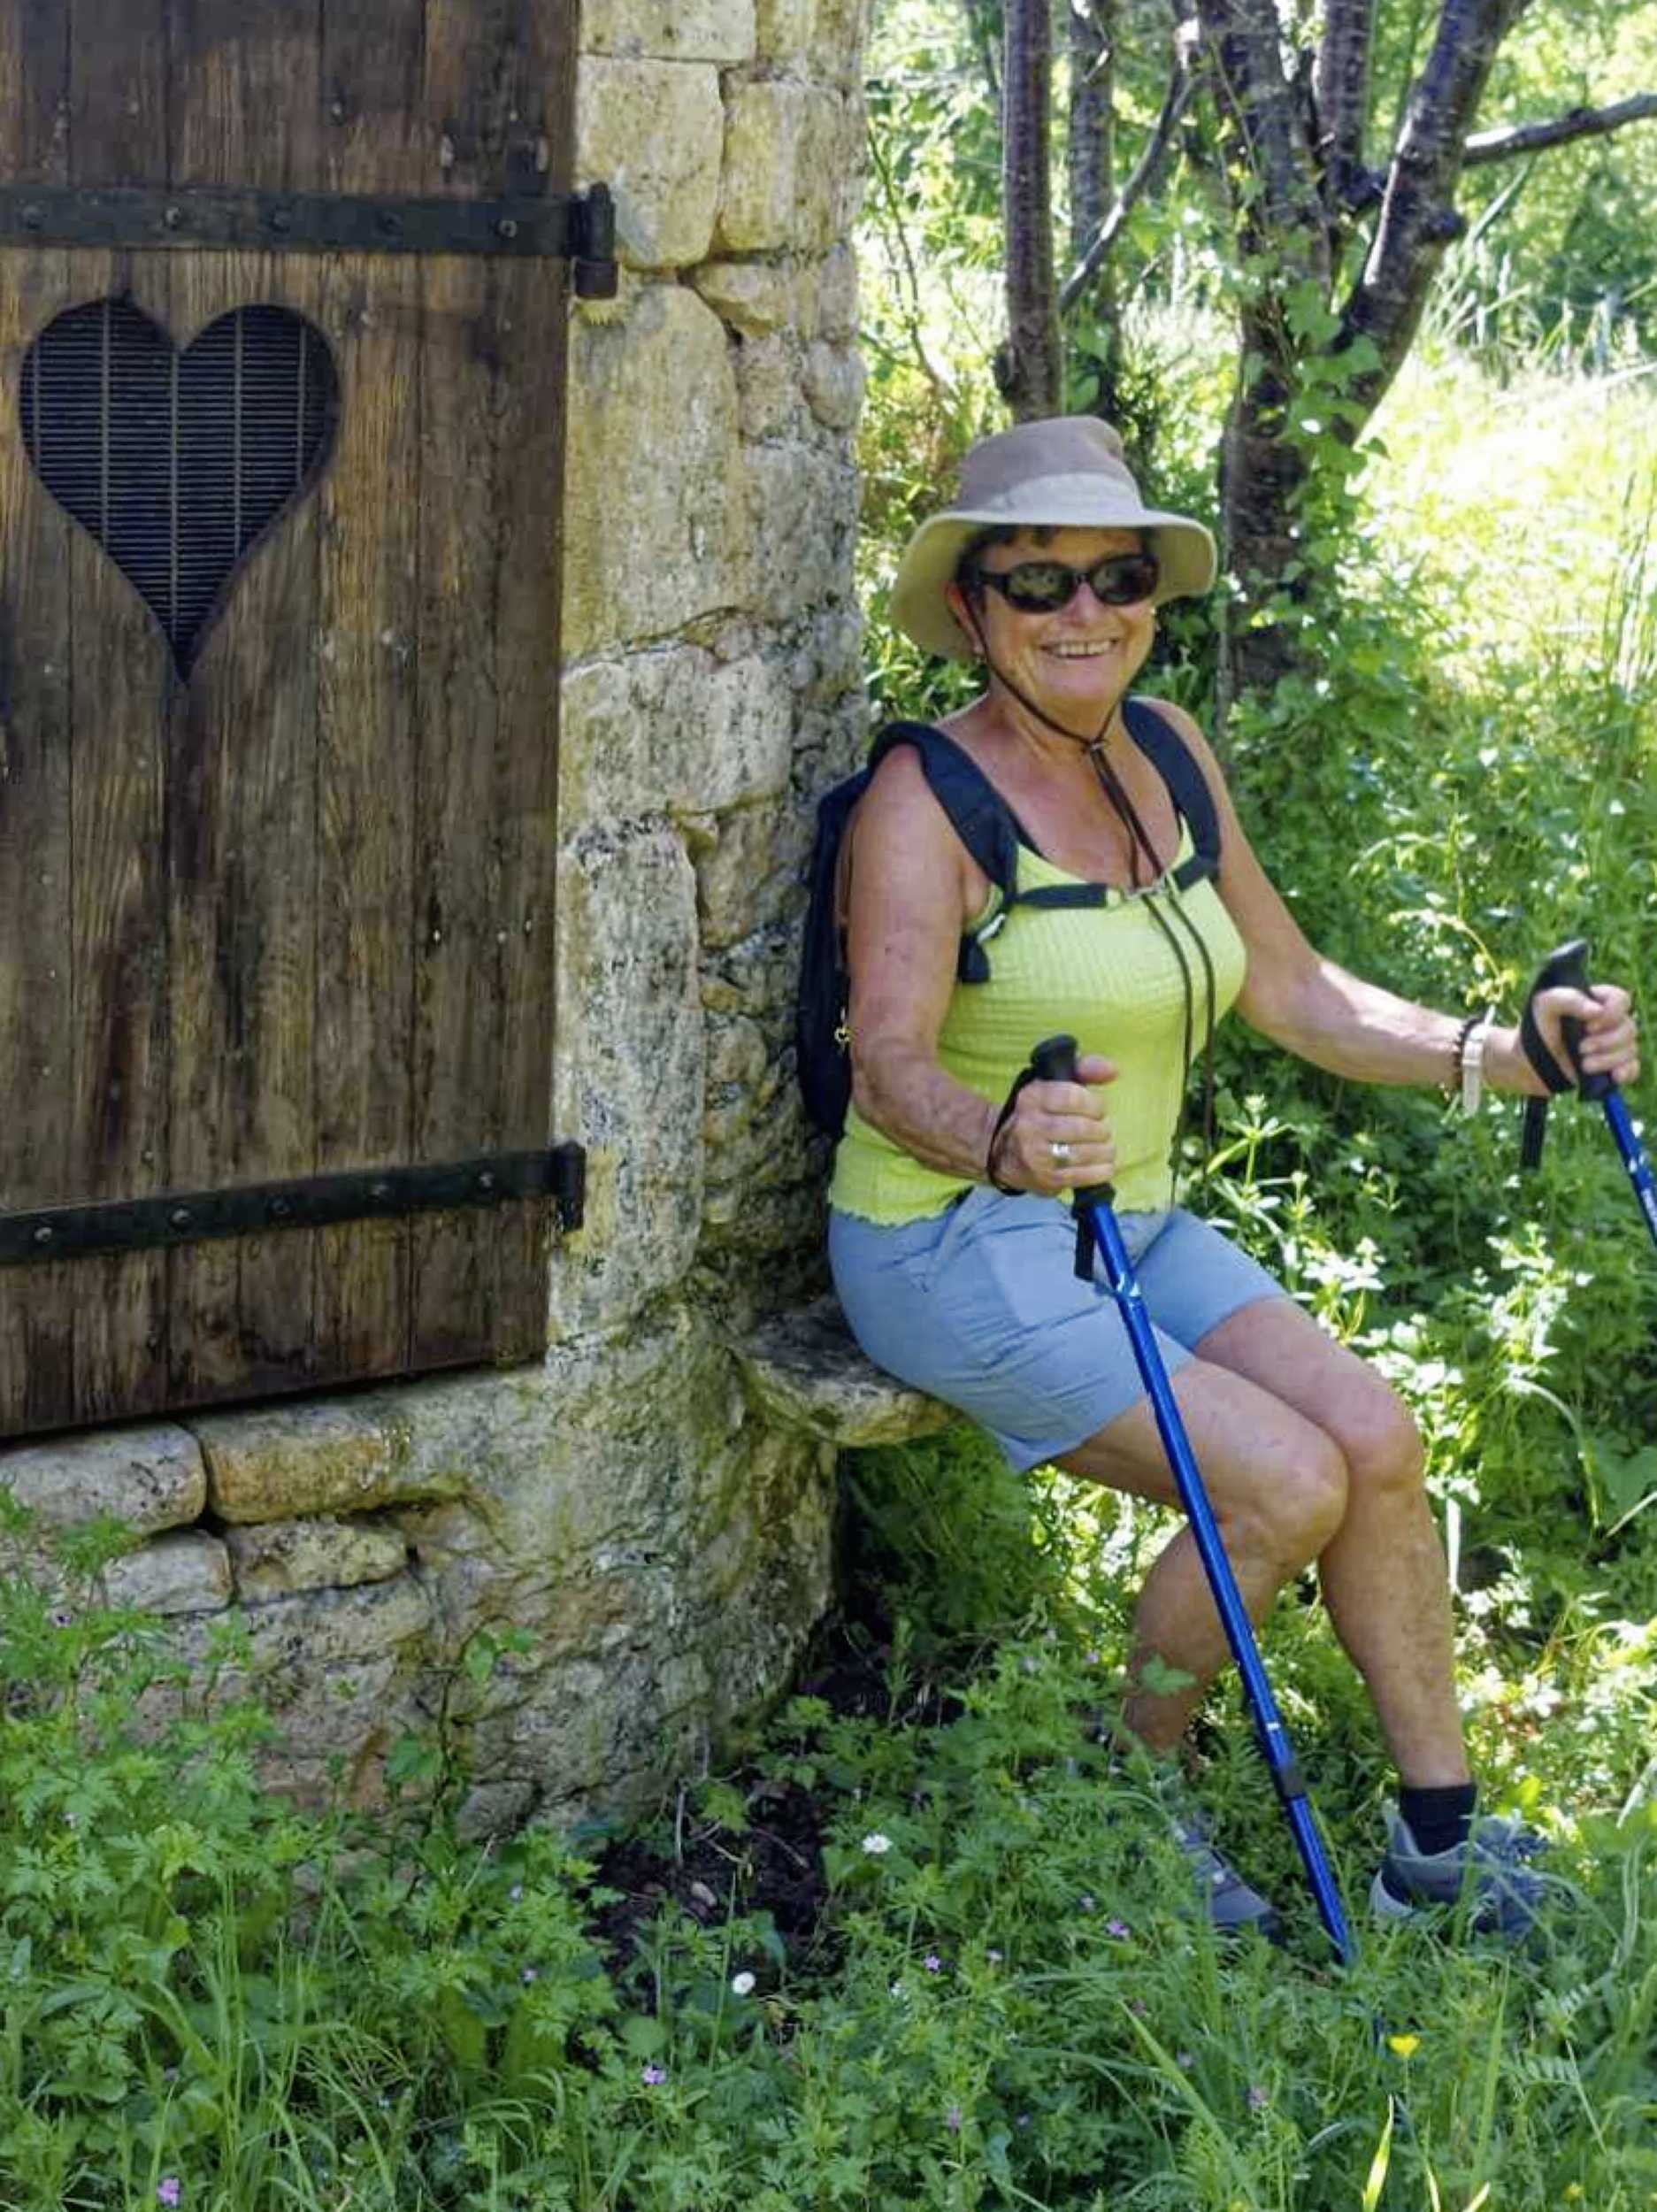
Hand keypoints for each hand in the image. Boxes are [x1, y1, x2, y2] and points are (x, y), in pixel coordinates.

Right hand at [990, 1053, 1117, 1193]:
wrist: (1002, 1152)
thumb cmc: (1038, 1114)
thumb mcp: (1052, 1083)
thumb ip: (1084, 1069)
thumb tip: (1112, 1070)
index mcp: (1032, 1098)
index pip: (1072, 1097)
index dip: (1094, 1103)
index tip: (1097, 1108)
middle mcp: (1030, 1126)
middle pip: (1083, 1128)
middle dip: (1101, 1128)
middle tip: (1100, 1129)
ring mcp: (1037, 1156)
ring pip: (1087, 1152)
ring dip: (1105, 1149)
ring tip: (1103, 1146)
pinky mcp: (1046, 1179)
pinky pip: (1085, 1175)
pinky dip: (1102, 1169)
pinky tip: (1101, 1163)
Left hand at [1495, 982, 1639, 1096]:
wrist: (1527, 1062)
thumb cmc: (1536, 1028)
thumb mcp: (1544, 1005)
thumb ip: (1569, 999)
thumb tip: (1598, 1011)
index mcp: (1597, 1002)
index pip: (1621, 1000)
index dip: (1612, 1013)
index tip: (1589, 1025)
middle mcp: (1609, 1023)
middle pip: (1629, 1028)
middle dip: (1606, 1041)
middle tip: (1580, 1048)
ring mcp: (1612, 1046)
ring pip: (1630, 1050)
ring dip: (1608, 1059)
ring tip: (1583, 1065)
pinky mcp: (1611, 1068)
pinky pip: (1632, 1069)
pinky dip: (1626, 1073)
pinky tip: (1613, 1076)